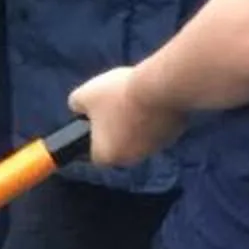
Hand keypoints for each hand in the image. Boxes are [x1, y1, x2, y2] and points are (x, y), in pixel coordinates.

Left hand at [68, 65, 183, 166]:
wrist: (158, 88)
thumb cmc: (117, 95)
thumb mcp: (85, 94)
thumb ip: (76, 104)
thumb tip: (77, 107)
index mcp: (106, 156)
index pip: (94, 151)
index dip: (93, 133)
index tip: (96, 116)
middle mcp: (130, 160)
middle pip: (118, 145)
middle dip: (116, 127)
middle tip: (115, 103)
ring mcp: (153, 150)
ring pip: (140, 137)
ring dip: (136, 122)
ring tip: (134, 98)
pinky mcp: (172, 137)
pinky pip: (158, 128)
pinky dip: (154, 117)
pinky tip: (151, 99)